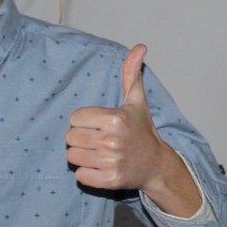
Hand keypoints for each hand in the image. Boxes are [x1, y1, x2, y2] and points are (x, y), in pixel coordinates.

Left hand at [66, 45, 201, 216]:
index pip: (74, 118)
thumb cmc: (142, 130)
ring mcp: (110, 162)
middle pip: (70, 138)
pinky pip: (80, 175)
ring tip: (99, 153)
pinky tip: (101, 166)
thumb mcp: (136, 101)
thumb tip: (140, 46)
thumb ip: (131, 73)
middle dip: (81, 138)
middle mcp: (112, 140)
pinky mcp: (108, 180)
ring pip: (72, 156)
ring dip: (82, 155)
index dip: (85, 121)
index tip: (100, 124)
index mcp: (114, 118)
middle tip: (98, 140)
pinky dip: (87, 173)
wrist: (156, 164)